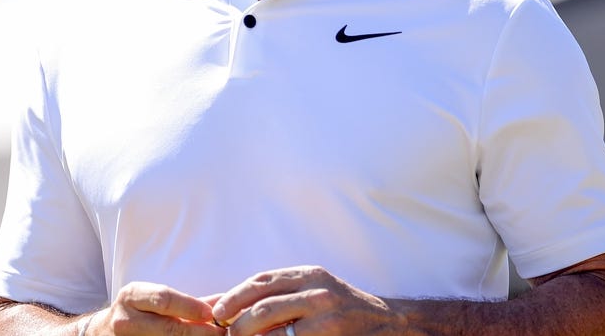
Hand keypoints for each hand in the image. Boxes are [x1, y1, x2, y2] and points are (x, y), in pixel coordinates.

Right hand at [89, 281, 225, 335]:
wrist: (101, 334)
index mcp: (132, 296)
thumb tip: (222, 301)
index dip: (190, 306)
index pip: (164, 299)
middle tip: (219, 333)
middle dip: (196, 331)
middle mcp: (125, 319)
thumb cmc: (137, 313)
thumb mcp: (154, 300)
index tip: (211, 314)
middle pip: (166, 327)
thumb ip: (188, 302)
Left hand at [211, 266, 404, 335]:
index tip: (216, 311)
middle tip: (226, 334)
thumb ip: (279, 294)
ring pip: (274, 329)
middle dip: (237, 322)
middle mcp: (318, 291)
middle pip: (263, 305)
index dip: (234, 295)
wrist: (388, 324)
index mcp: (309, 274)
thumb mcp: (313, 290)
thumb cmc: (341, 308)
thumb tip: (226, 303)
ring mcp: (326, 318)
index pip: (261, 281)